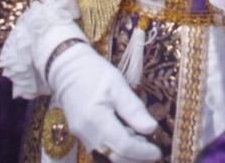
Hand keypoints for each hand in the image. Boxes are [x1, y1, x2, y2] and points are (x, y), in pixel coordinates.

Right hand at [46, 43, 159, 161]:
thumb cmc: (94, 73)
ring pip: (107, 158)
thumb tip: (152, 129)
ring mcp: (82, 137)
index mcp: (96, 119)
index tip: (158, 151)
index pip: (123, 146)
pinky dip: (116, 151)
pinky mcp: (81, 136)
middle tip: (153, 150)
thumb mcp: (118, 85)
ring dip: (127, 157)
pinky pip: (100, 151)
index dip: (142, 152)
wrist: (66, 70)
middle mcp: (86, 133)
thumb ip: (133, 109)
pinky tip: (126, 140)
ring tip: (140, 143)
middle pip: (115, 158)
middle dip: (136, 158)